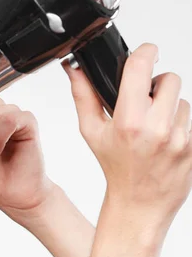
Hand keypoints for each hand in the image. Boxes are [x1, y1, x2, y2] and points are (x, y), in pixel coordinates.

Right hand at [63, 43, 191, 235]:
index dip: (146, 52)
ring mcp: (181, 139)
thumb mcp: (92, 133)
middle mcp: (157, 129)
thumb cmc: (115, 169)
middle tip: (147, 103)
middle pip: (170, 79)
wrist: (139, 204)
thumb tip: (76, 69)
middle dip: (158, 86)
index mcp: (128, 122)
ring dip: (171, 108)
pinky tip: (168, 141)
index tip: (147, 53)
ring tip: (157, 128)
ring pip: (183, 101)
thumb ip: (84, 96)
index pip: (142, 67)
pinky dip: (182, 126)